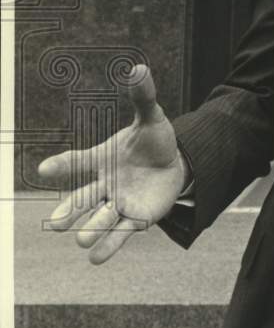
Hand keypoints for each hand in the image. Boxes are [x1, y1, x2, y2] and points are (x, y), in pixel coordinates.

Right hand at [37, 65, 187, 263]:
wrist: (174, 164)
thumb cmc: (154, 141)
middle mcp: (104, 184)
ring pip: (100, 218)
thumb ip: (142, 97)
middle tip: (56, 222)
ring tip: (81, 240)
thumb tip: (139, 68)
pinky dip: (109, 246)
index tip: (46, 168)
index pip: (77, 161)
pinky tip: (96, 259)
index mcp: (101, 159)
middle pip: (83, 198)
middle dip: (70, 210)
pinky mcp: (137, 218)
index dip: (62, 164)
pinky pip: (121, 233)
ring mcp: (119, 203)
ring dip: (91, 229)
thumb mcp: (150, 117)